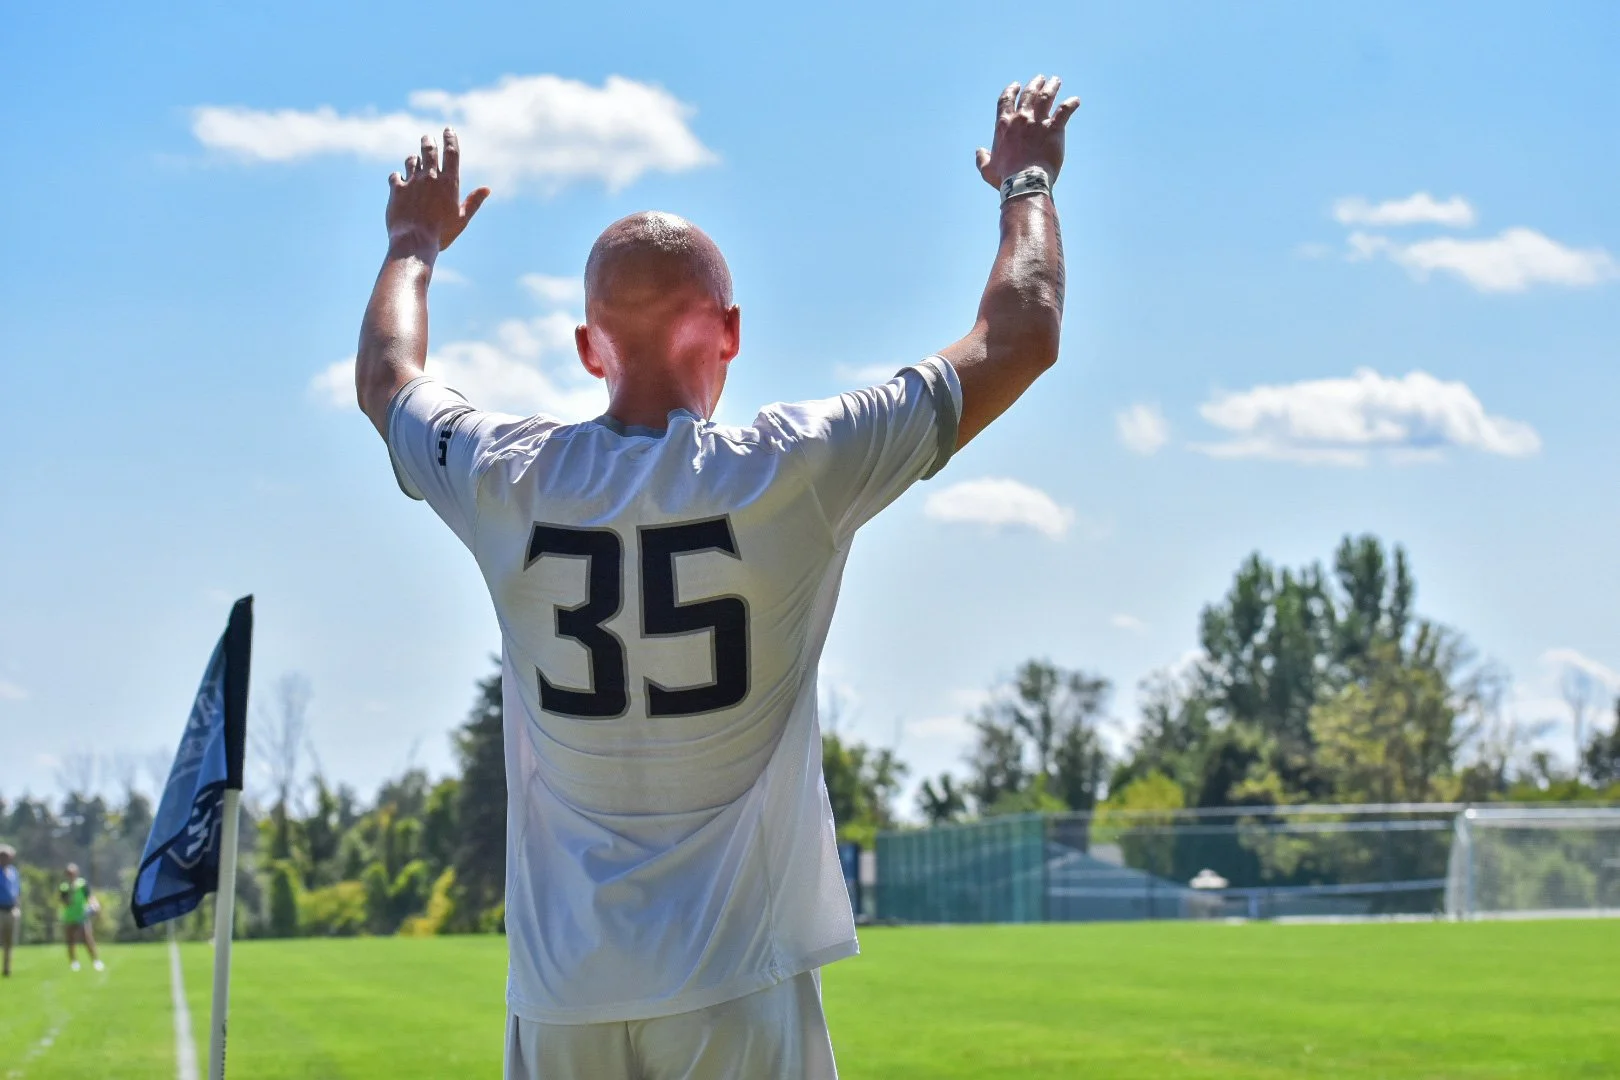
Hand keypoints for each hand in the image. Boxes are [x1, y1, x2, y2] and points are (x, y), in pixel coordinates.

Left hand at [386, 127, 490, 255]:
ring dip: (413, 159)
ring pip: (411, 160)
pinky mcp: (397, 189)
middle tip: (427, 138)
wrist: (414, 241)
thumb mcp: (462, 219)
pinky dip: (398, 177)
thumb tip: (487, 189)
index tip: (448, 130)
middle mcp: (430, 177)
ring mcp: (412, 181)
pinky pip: (395, 176)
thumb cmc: (441, 233)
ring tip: (414, 160)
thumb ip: (474, 201)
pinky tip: (399, 180)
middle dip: (428, 141)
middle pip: (429, 150)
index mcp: (449, 183)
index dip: (450, 138)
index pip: (451, 152)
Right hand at [975, 76, 1080, 189]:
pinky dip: (1071, 103)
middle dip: (1034, 84)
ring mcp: (1037, 122)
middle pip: (1028, 94)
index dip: (1011, 90)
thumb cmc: (1006, 178)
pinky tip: (1076, 101)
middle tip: (1040, 78)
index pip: (1006, 100)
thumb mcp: (987, 170)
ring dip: (1051, 87)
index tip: (1016, 85)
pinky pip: (1064, 110)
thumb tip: (979, 151)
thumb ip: (982, 159)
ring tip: (1056, 81)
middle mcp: (1020, 119)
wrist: (1025, 182)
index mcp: (1003, 125)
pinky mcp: (1054, 129)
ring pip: (1046, 97)